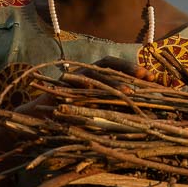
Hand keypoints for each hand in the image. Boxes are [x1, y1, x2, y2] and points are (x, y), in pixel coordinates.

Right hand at [11, 56, 155, 121]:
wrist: (35, 121)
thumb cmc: (67, 117)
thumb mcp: (93, 110)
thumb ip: (110, 105)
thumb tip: (139, 107)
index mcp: (93, 77)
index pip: (115, 67)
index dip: (133, 69)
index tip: (152, 76)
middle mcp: (83, 74)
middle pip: (108, 65)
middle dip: (128, 69)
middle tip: (147, 76)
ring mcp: (70, 80)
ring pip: (94, 75)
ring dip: (112, 81)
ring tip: (129, 90)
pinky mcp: (58, 89)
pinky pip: (74, 86)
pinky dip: (84, 87)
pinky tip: (95, 92)